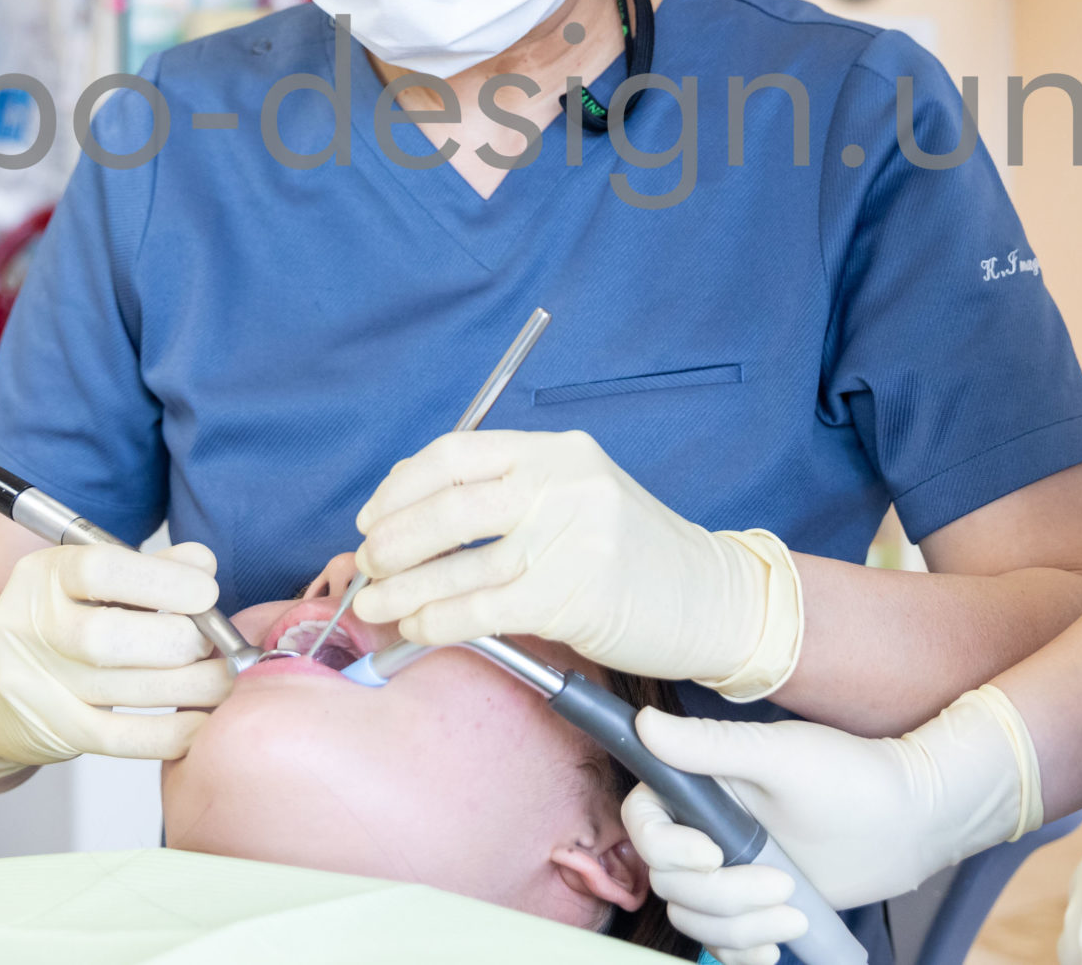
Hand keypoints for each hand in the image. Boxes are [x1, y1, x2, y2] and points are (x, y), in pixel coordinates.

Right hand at [0, 540, 233, 780]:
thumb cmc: (58, 627)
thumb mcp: (88, 585)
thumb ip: (148, 569)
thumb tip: (203, 566)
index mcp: (41, 576)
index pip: (100, 570)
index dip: (163, 581)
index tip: (206, 594)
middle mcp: (29, 627)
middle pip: (108, 636)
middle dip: (178, 640)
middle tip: (213, 643)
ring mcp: (35, 684)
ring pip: (123, 688)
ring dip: (191, 685)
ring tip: (226, 679)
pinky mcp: (54, 730)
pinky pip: (121, 738)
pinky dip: (170, 732)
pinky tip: (203, 723)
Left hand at [349, 429, 797, 692]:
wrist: (714, 599)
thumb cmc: (634, 555)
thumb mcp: (576, 498)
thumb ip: (508, 496)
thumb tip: (410, 521)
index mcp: (556, 450)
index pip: (455, 453)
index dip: (400, 487)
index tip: (371, 518)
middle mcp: (563, 483)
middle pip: (449, 506)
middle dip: (392, 540)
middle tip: (367, 565)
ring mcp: (572, 537)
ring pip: (461, 563)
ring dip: (404, 589)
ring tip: (376, 605)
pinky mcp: (575, 594)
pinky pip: (485, 608)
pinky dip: (440, 622)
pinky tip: (419, 630)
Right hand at [619, 688, 1038, 948]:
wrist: (909, 823)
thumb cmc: (852, 777)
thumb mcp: (781, 757)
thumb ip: (711, 746)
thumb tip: (645, 722)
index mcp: (704, 784)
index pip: (645, 821)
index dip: (666, 846)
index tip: (713, 854)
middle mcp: (707, 827)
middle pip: (669, 879)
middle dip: (723, 894)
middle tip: (782, 883)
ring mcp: (729, 869)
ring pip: (694, 914)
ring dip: (738, 925)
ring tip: (793, 911)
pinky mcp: (753, 904)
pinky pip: (721, 941)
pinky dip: (740, 951)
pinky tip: (773, 948)